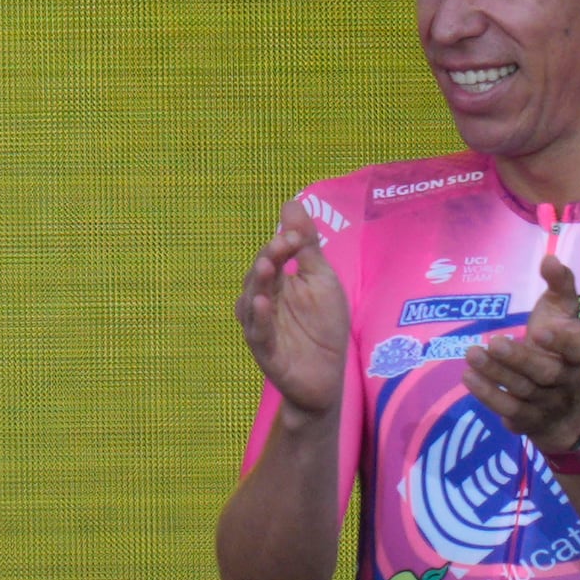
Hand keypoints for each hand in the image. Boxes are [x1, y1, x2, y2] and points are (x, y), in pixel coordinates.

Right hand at [234, 208, 349, 415]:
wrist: (327, 377)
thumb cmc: (323, 327)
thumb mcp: (322, 280)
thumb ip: (308, 246)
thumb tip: (291, 202)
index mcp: (277, 282)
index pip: (273, 256)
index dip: (282, 244)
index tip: (297, 235)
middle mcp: (263, 301)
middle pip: (259, 275)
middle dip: (269, 258)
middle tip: (283, 243)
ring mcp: (262, 326)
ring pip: (251, 302)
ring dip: (258, 283)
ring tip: (267, 266)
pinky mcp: (266, 352)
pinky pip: (258, 334)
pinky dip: (258, 319)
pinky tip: (263, 304)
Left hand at [461, 251, 579, 448]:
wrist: (565, 402)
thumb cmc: (559, 345)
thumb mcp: (564, 312)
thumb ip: (560, 285)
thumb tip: (549, 257)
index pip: (577, 349)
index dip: (560, 343)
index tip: (539, 330)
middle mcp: (567, 380)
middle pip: (545, 374)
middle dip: (519, 360)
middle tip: (494, 342)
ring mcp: (548, 403)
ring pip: (523, 392)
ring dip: (496, 375)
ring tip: (472, 354)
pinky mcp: (528, 419)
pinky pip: (509, 411)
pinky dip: (488, 395)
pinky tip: (468, 376)